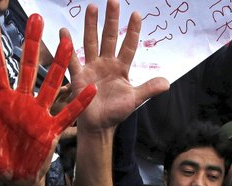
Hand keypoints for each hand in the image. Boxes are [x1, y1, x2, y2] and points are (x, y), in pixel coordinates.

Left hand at [0, 12, 96, 185]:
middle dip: (32, 43)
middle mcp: (21, 102)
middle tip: (37, 17)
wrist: (14, 180)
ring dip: (59, 64)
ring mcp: (39, 114)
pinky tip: (88, 89)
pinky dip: (78, 103)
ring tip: (66, 40)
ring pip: (50, 83)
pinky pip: (67, 115)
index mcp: (0, 100)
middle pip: (28, 66)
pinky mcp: (51, 131)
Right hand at [67, 0, 168, 132]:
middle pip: (109, 37)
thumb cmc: (116, 112)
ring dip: (91, 25)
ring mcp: (91, 67)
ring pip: (92, 42)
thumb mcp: (134, 100)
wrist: (99, 126)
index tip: (136, 14)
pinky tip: (64, 32)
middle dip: (111, 19)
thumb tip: (167, 83)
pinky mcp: (79, 76)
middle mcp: (106, 63)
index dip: (132, 31)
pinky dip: (67, 47)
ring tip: (92, 7)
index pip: (129, 45)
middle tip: (113, 0)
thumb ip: (148, 89)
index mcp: (120, 67)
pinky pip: (73, 60)